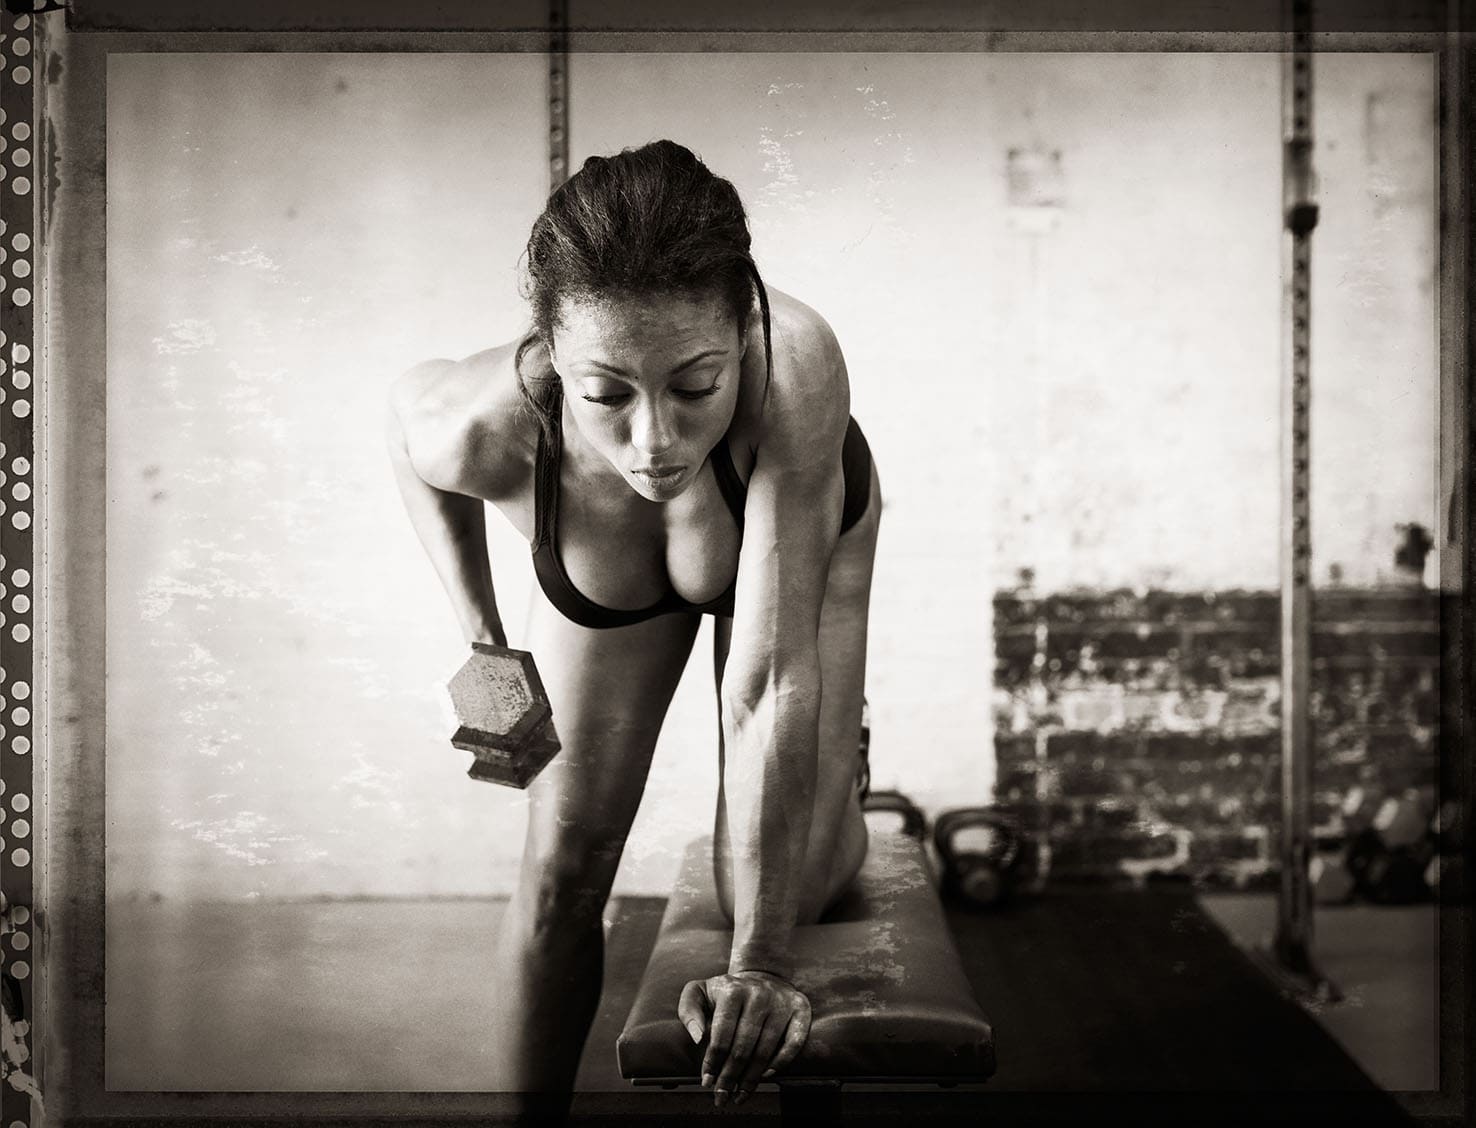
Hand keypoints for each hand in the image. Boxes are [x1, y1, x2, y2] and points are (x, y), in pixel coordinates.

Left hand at [677, 970, 810, 1107]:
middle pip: (743, 1047)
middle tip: (722, 1097)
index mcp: (732, 989)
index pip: (721, 1035)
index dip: (712, 1062)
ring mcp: (782, 1001)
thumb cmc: (726, 993)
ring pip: (766, 1050)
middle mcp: (759, 994)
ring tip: (740, 1095)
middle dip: (730, 1077)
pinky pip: (794, 1043)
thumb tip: (697, 1038)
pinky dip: (781, 1063)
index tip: (706, 1082)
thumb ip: (688, 1011)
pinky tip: (766, 1076)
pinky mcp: (801, 1008)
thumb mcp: (699, 992)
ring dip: (751, 1079)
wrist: (762, 975)